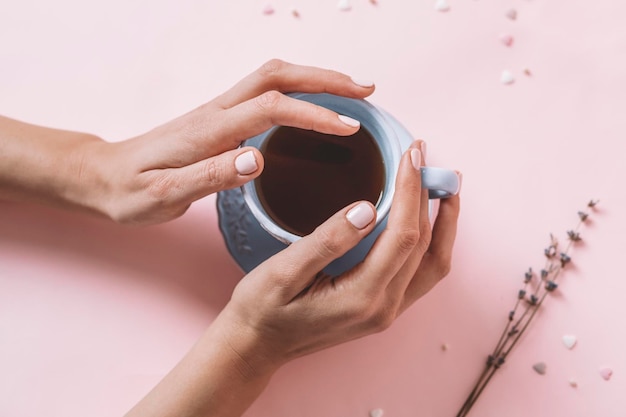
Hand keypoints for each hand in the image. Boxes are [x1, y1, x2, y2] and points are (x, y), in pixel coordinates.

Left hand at [83, 59, 374, 223]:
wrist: (103, 176)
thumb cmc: (132, 191)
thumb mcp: (165, 195)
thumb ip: (211, 176)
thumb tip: (258, 160)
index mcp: (210, 130)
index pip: (273, 109)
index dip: (315, 114)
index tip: (350, 128)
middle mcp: (217, 111)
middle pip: (278, 75)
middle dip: (326, 79)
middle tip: (365, 91)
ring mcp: (218, 110)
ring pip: (273, 76)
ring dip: (315, 78)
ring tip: (351, 91)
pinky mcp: (218, 116)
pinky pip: (266, 90)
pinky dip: (298, 89)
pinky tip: (312, 105)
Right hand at [217, 140, 460, 372]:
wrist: (257, 347)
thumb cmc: (261, 309)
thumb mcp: (284, 271)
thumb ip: (328, 241)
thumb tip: (368, 208)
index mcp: (362, 297)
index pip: (402, 235)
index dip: (410, 190)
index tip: (409, 153)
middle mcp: (384, 308)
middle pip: (424, 244)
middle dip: (428, 196)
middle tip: (422, 153)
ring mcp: (387, 312)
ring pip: (433, 262)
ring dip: (442, 222)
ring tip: (444, 185)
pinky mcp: (383, 308)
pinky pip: (422, 272)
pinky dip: (433, 241)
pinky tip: (426, 218)